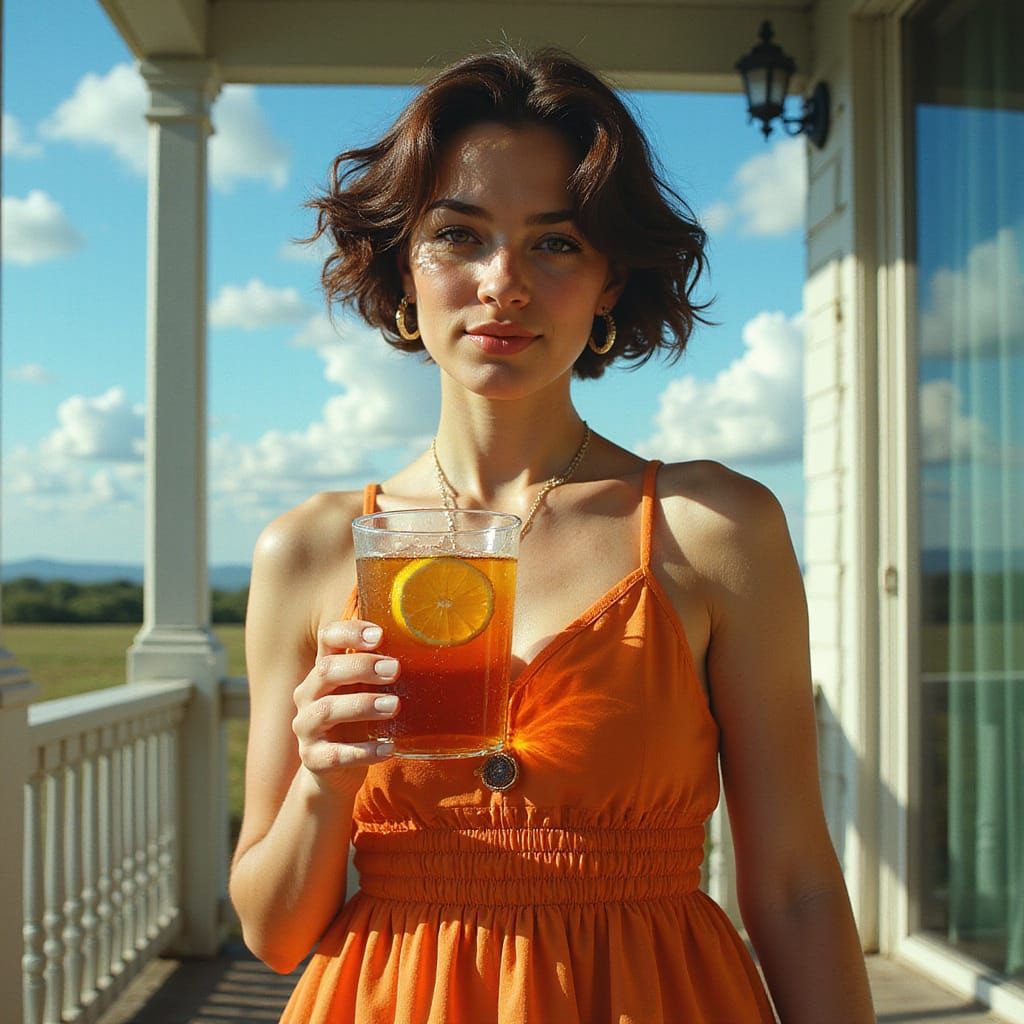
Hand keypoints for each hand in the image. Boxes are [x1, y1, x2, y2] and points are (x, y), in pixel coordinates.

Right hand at [291, 619, 399, 795]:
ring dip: (363, 705)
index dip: (349, 633)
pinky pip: (336, 754)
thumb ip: (381, 672)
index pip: (328, 639)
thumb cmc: (357, 720)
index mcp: (324, 670)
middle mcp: (309, 694)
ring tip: (394, 705)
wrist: (334, 771)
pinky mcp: (314, 758)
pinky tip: (389, 748)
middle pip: (326, 671)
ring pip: (327, 710)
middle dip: (361, 667)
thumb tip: (426, 650)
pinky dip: (364, 751)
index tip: (379, 635)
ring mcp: (307, 727)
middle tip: (395, 670)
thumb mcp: (365, 691)